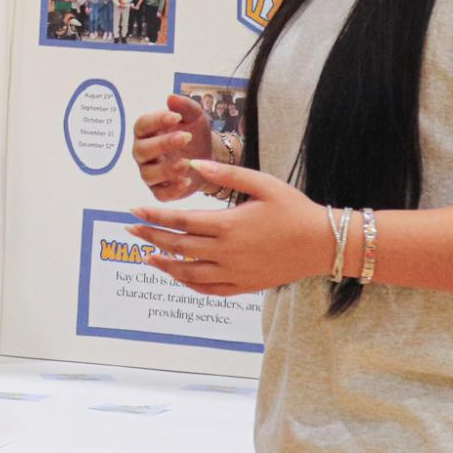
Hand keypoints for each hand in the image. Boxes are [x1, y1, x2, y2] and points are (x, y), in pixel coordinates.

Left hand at [125, 159, 334, 295]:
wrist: (322, 243)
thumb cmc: (293, 209)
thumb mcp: (262, 183)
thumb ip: (227, 173)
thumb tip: (195, 164)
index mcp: (228, 225)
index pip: (180, 221)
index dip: (154, 216)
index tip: (134, 210)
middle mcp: (226, 252)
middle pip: (178, 246)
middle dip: (151, 236)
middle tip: (130, 228)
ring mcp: (234, 273)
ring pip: (188, 272)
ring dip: (163, 264)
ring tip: (145, 255)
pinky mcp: (244, 286)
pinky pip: (208, 289)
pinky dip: (188, 283)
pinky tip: (177, 274)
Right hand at [130, 95, 212, 201]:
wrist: (208, 157)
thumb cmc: (195, 133)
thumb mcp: (194, 117)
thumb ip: (184, 106)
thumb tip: (170, 98)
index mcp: (146, 132)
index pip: (142, 125)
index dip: (156, 121)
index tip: (176, 117)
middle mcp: (143, 152)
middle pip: (143, 150)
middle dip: (163, 144)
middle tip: (187, 137)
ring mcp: (149, 172)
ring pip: (149, 174)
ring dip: (167, 169)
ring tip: (187, 162)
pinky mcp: (160, 190)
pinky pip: (160, 194)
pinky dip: (173, 190)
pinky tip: (187, 181)